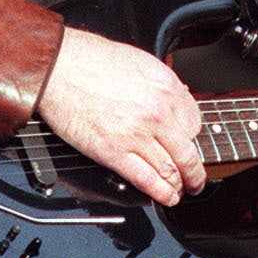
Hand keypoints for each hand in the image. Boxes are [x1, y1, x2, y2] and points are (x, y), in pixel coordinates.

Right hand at [37, 27, 205, 206]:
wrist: (60, 67)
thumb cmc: (93, 60)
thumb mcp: (142, 61)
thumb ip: (164, 83)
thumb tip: (178, 98)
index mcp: (166, 89)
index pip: (194, 124)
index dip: (192, 139)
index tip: (188, 145)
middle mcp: (157, 113)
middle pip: (188, 153)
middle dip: (195, 173)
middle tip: (196, 181)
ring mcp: (136, 134)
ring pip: (169, 170)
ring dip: (179, 186)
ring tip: (179, 192)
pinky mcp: (113, 151)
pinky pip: (145, 179)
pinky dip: (160, 193)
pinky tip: (165, 197)